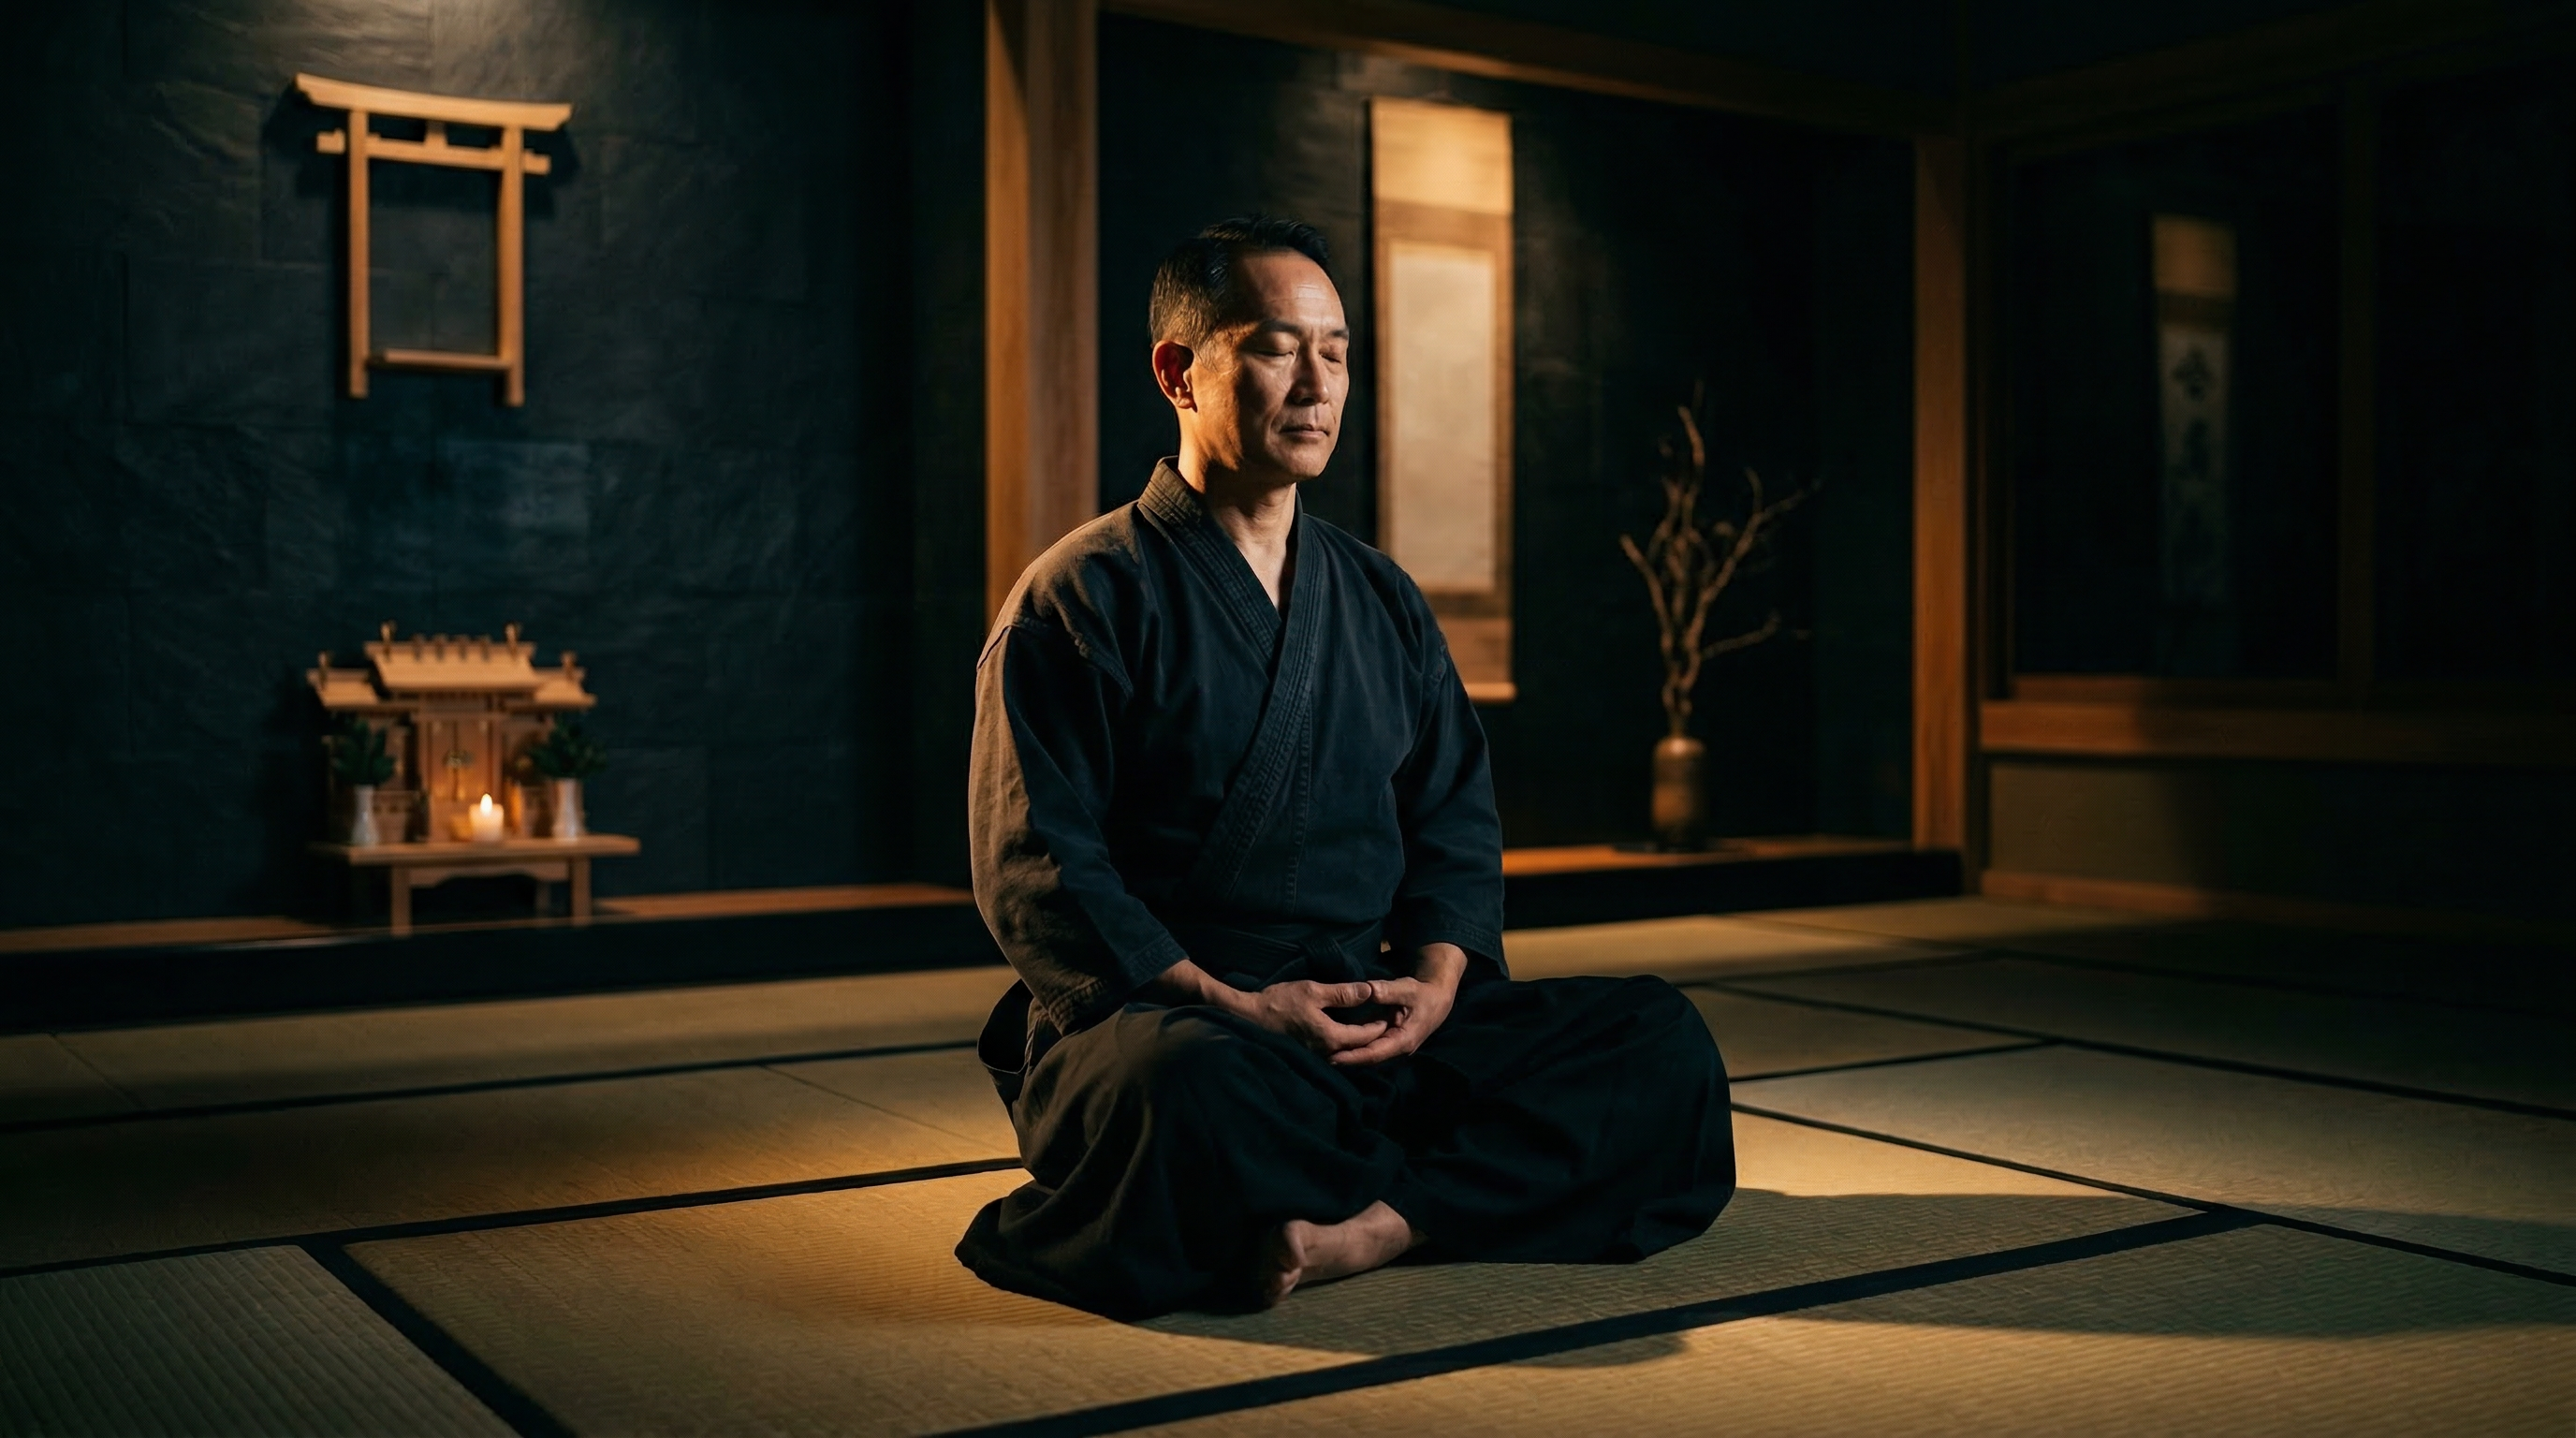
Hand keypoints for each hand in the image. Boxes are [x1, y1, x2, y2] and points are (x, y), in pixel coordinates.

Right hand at [1234, 979, 1389, 1057]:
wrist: (1249, 1018)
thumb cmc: (1279, 1002)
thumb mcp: (1313, 991)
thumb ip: (1342, 993)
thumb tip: (1369, 990)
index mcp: (1332, 1037)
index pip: (1366, 1035)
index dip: (1380, 1024)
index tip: (1391, 1013)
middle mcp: (1327, 1052)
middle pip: (1359, 1047)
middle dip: (1375, 1035)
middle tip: (1387, 1020)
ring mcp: (1317, 1056)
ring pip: (1347, 1051)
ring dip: (1361, 1040)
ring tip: (1371, 1024)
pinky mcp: (1309, 1055)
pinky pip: (1335, 1051)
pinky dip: (1346, 1043)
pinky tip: (1348, 1031)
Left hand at [1330, 943, 1465, 1066]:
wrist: (1436, 999)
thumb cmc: (1422, 993)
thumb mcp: (1407, 989)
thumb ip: (1388, 990)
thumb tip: (1368, 990)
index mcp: (1403, 1040)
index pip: (1374, 1053)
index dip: (1353, 1056)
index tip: (1333, 1057)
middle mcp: (1397, 1048)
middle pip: (1368, 1058)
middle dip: (1346, 1059)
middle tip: (1320, 1058)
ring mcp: (1392, 1046)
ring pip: (1367, 1054)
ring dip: (1348, 1055)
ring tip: (1323, 1055)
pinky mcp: (1387, 1041)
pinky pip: (1369, 1047)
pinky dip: (1354, 1047)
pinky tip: (1336, 1045)